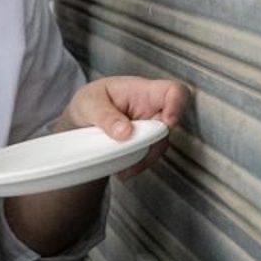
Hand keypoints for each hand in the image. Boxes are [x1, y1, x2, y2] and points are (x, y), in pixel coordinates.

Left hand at [58, 76, 190, 177]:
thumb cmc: (90, 102)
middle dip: (151, 142)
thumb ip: (106, 117)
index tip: (167, 123)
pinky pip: (149, 156)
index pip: (173, 91)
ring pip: (159, 145)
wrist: (83, 121)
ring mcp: (151, 127)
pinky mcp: (146, 143)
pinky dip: (137, 165)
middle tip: (126, 151)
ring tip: (119, 166)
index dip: (177, 105)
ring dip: (142, 158)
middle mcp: (152, 109)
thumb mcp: (89, 105)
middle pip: (168, 125)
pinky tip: (122, 170)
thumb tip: (126, 133)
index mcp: (142, 90)